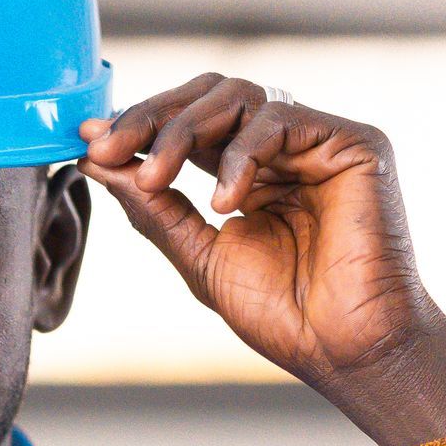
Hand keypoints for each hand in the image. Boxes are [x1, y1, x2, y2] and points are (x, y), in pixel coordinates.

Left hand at [79, 75, 445, 445]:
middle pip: (210, 95)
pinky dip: (240, 155)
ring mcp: (319, 141)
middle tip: (111, 149)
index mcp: (249, 172)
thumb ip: (154, 206)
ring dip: (182, 130)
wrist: (345, 350)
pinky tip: (226, 202)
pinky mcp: (355, 143)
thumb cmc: (285, 315)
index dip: (139, 125)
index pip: (189, 123)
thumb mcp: (199, 256)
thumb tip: (96, 159)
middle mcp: (285, 148)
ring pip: (239, 96)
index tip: (90, 142)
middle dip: (152, 117)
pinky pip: (280, 119)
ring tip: (156, 179)